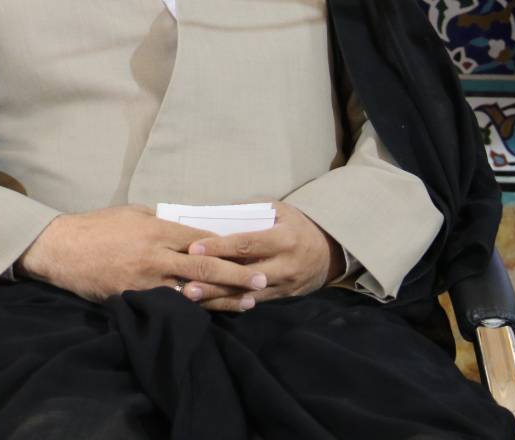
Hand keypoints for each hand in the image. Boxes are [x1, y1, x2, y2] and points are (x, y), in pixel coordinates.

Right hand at [15, 204, 267, 303]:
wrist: (62, 249)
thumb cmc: (98, 226)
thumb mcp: (133, 213)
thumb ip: (162, 220)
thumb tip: (188, 224)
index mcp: (158, 230)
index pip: (202, 239)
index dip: (229, 247)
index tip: (251, 252)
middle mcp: (156, 256)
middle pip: (205, 268)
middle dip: (236, 275)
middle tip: (261, 280)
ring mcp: (146, 281)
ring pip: (192, 293)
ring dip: (222, 299)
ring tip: (247, 303)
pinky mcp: (134, 299)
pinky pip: (169, 307)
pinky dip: (192, 311)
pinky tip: (211, 315)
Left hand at [181, 202, 344, 311]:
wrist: (328, 253)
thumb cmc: (297, 225)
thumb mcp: (280, 210)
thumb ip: (251, 210)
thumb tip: (216, 212)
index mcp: (284, 239)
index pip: (246, 244)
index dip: (219, 247)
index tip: (194, 248)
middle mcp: (284, 265)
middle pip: (243, 274)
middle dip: (213, 279)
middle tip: (185, 282)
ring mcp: (284, 284)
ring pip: (245, 293)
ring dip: (217, 296)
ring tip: (190, 297)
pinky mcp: (281, 297)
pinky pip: (252, 302)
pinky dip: (230, 303)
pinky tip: (209, 305)